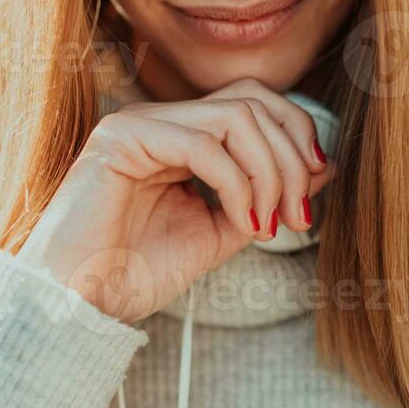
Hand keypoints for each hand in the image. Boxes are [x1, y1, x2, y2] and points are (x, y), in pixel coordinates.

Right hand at [20, 78, 335, 324]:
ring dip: (269, 174)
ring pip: (236, 117)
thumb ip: (268, 195)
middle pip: (252, 100)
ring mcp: (140, 122)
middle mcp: (161, 118)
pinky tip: (244, 222)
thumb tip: (327, 166)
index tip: (314, 190)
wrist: (81, 307)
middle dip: (291, 157)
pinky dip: (237, 184)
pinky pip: (203, 145)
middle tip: (298, 215)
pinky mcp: (123, 138)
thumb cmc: (139, 272)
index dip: (295, 137)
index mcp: (181, 134)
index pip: (253, 102)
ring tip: (269, 224)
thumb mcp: (223, 230)